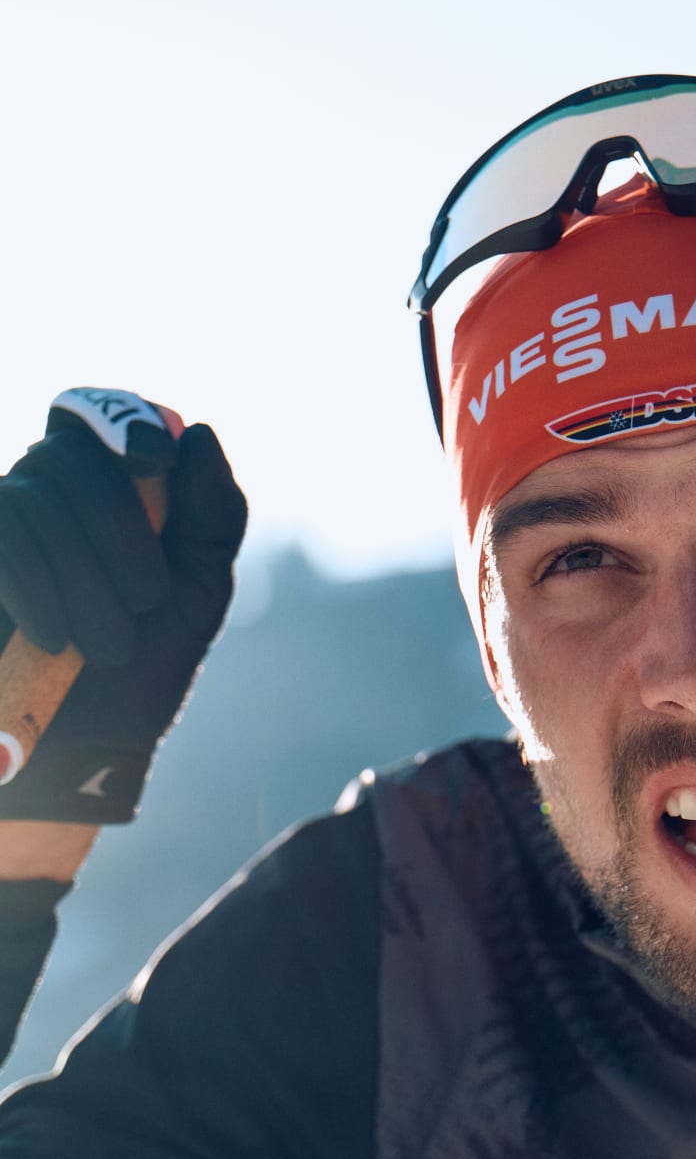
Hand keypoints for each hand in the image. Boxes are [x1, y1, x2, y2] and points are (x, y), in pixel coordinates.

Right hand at [0, 391, 246, 822]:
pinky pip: (5, 535)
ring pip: (40, 496)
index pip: (106, 414)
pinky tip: (57, 638)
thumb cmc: (144, 665)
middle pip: (76, 453)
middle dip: (121, 530)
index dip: (125, 420)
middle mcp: (49, 488)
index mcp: (111, 487)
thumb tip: (200, 431)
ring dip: (87, 577)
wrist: (84, 743)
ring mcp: (5, 517)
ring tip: (107, 645)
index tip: (153, 459)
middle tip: (145, 603)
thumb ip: (211, 515)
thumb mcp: (197, 592)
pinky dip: (38, 584)